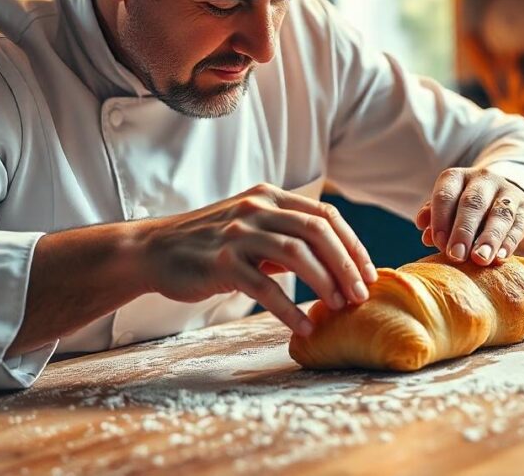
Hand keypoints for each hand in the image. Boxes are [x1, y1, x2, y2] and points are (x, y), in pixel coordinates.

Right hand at [139, 183, 377, 336]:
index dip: (353, 245)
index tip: (368, 273)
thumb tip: (335, 263)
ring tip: (339, 308)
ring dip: (325, 283)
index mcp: (269, 196)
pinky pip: (265, 287)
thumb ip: (286, 235)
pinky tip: (304, 327)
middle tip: (360, 295)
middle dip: (346, 264)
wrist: (154, 249)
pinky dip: (289, 309)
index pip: (325, 215)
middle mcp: (257, 207)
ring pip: (297, 254)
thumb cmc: (209, 243)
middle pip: (318, 231)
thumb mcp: (250, 226)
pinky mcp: (222, 262)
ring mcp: (238, 234)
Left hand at [413, 168, 523, 265]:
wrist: (496, 198)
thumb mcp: (445, 209)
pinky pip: (518, 224)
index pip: (446, 195)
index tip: (437, 243)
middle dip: (463, 231)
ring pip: (499, 213)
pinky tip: (500, 257)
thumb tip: (426, 236)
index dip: (440, 219)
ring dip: (489, 238)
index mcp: (456, 177)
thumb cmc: (460, 208)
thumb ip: (434, 220)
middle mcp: (482, 179)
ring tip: (480, 259)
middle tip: (456, 255)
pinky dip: (509, 242)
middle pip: (472, 203)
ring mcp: (506, 191)